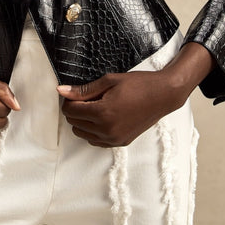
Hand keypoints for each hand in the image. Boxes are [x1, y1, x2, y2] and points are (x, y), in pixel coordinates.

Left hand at [57, 70, 183, 146]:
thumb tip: (61, 91)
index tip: (75, 93)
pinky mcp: (121, 143)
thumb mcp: (108, 81)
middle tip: (86, 97)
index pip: (70, 111)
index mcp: (102, 113)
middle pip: (74, 123)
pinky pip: (96, 142)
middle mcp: (107, 130)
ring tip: (95, 106)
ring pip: (83, 134)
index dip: (69, 100)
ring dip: (83, 121)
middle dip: (75, 110)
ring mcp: (114, 139)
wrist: (163, 95)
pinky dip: (93, 131)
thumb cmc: (138, 84)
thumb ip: (83, 89)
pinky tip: (102, 118)